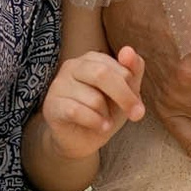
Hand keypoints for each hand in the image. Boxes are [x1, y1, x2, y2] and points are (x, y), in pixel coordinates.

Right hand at [39, 48, 146, 162]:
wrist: (81, 140)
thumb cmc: (104, 112)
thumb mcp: (125, 93)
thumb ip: (132, 71)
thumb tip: (129, 51)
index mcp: (91, 59)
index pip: (117, 65)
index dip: (131, 87)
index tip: (138, 106)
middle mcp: (72, 66)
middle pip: (102, 74)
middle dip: (124, 97)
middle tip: (136, 115)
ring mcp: (59, 85)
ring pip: (93, 98)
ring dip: (106, 115)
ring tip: (104, 121)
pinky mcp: (52, 105)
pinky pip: (77, 111)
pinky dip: (95, 122)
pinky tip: (100, 127)